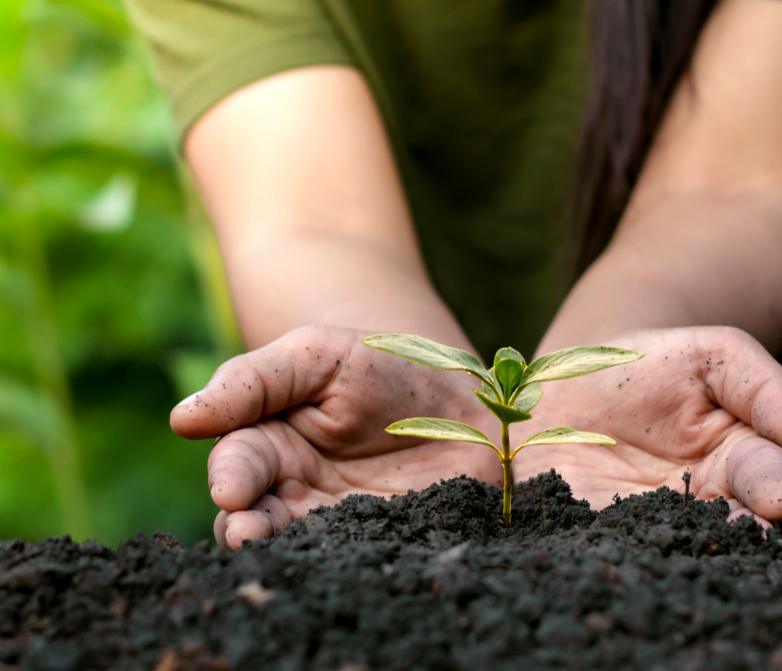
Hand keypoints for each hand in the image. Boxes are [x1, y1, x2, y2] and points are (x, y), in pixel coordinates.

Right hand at [171, 326, 501, 548]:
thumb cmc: (383, 364)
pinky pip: (360, 559)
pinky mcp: (385, 543)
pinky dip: (349, 564)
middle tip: (247, 532)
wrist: (463, 397)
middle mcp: (295, 492)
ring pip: (298, 549)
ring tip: (282, 552)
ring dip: (285, 553)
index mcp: (270, 445)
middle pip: (254, 520)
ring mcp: (339, 524)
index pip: (236, 465)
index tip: (231, 489)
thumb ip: (253, 382)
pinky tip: (346, 564)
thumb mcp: (319, 355)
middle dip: (245, 529)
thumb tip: (181, 419)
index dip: (230, 477)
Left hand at [513, 327, 781, 528]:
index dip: (773, 484)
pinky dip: (625, 552)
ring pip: (684, 546)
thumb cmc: (655, 364)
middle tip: (742, 530)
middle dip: (744, 528)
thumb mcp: (714, 355)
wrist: (573, 383)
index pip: (770, 475)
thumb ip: (765, 388)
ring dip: (691, 548)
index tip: (778, 498)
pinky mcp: (606, 535)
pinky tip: (625, 551)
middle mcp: (709, 503)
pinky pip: (620, 548)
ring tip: (692, 549)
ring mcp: (657, 524)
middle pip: (736, 524)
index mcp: (745, 459)